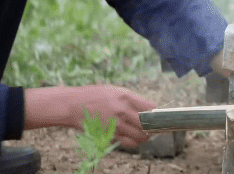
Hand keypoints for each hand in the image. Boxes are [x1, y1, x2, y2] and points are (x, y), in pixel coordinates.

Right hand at [25, 85, 156, 147]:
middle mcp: (122, 110)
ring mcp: (115, 123)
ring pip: (139, 135)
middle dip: (154, 127)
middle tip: (155, 128)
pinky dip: (133, 142)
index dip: (158, 114)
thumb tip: (149, 109)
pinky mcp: (108, 134)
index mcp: (126, 96)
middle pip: (147, 123)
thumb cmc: (95, 96)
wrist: (73, 104)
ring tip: (145, 134)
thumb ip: (132, 99)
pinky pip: (126, 142)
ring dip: (144, 136)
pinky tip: (134, 139)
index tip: (160, 117)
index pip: (150, 108)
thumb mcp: (115, 91)